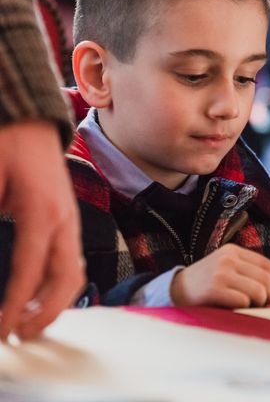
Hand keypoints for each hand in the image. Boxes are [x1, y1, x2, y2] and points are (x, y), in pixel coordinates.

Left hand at [0, 121, 84, 340]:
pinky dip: (56, 286)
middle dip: (44, 314)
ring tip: (27, 324)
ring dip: (54, 303)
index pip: (30, 272)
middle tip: (16, 338)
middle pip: (66, 279)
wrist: (29, 120)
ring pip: (73, 273)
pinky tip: (36, 296)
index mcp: (42, 212)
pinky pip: (68, 261)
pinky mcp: (66, 221)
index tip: (1, 333)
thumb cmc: (6, 144)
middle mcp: (64, 221)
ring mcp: (69, 220)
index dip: (15, 307)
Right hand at [170, 243, 269, 307]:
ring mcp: (221, 272)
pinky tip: (232, 307)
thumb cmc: (206, 284)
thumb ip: (249, 273)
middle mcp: (228, 258)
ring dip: (257, 303)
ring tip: (246, 305)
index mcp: (233, 251)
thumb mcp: (227, 269)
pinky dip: (242, 308)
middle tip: (263, 303)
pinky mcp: (214, 288)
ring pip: (258, 290)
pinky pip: (243, 301)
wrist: (174, 291)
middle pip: (265, 278)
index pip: (266, 263)